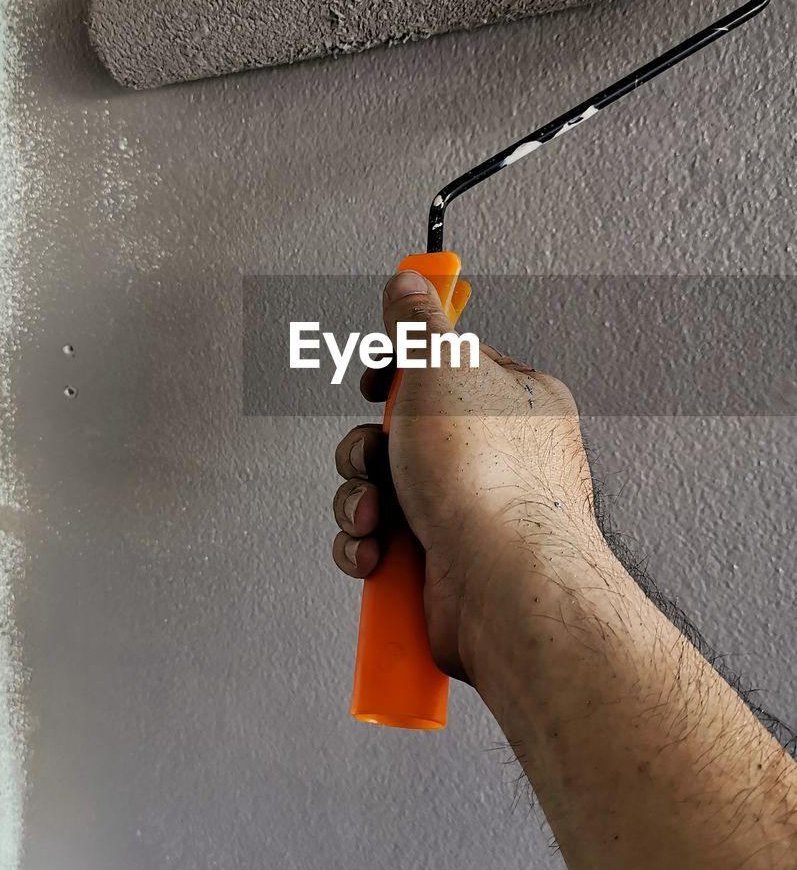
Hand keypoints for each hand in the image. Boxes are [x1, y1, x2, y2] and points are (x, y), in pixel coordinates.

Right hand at [332, 269, 599, 681]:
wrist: (502, 586)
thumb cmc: (491, 483)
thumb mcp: (444, 371)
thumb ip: (418, 326)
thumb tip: (409, 284)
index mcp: (508, 403)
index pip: (445, 369)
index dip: (400, 372)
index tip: (378, 379)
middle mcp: (491, 459)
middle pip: (400, 433)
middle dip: (368, 449)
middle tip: (378, 456)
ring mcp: (466, 513)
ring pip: (382, 490)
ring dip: (360, 501)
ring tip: (375, 515)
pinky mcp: (440, 564)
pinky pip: (380, 545)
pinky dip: (365, 548)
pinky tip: (375, 553)